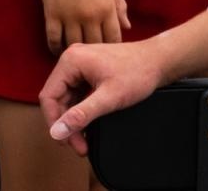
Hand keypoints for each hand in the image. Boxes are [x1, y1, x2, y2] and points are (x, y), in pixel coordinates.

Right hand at [39, 40, 164, 156]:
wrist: (158, 61)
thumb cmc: (137, 73)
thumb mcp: (109, 98)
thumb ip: (82, 115)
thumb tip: (58, 131)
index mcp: (71, 61)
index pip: (49, 96)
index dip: (54, 122)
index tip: (65, 142)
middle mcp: (72, 60)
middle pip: (58, 99)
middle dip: (66, 124)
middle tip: (78, 147)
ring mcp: (80, 65)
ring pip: (68, 98)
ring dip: (74, 120)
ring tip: (84, 141)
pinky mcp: (89, 71)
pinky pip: (78, 94)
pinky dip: (82, 111)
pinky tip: (89, 126)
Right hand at [40, 0, 129, 52]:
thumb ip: (119, 5)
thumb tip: (127, 26)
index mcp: (107, 7)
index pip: (113, 38)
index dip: (111, 47)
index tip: (108, 49)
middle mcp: (90, 16)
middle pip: (95, 45)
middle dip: (95, 52)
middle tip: (91, 55)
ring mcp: (69, 16)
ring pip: (74, 45)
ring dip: (75, 50)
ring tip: (75, 53)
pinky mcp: (51, 14)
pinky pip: (53, 39)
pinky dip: (55, 47)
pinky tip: (58, 48)